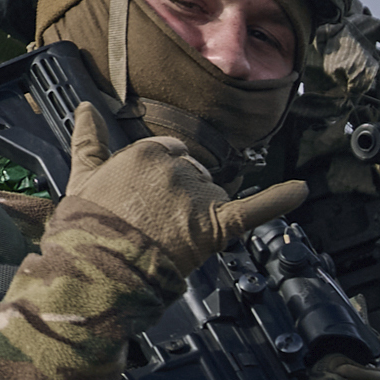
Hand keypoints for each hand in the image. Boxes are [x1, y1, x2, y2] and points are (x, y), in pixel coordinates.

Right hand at [59, 104, 306, 277]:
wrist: (99, 272)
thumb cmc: (87, 228)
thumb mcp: (81, 178)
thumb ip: (87, 140)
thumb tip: (85, 108)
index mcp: (144, 153)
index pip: (168, 152)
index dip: (160, 174)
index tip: (146, 194)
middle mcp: (175, 168)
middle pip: (193, 172)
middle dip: (182, 192)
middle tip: (155, 220)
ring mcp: (198, 196)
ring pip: (213, 193)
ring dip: (202, 210)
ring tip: (173, 235)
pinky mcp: (219, 224)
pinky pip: (256, 208)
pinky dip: (280, 199)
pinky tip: (298, 190)